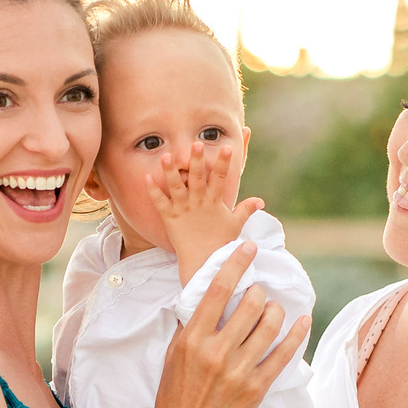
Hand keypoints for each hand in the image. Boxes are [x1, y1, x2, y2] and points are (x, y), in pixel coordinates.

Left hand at [148, 144, 258, 277]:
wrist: (203, 263)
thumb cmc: (219, 243)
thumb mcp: (234, 224)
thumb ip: (245, 210)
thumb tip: (260, 201)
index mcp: (214, 203)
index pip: (221, 179)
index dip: (224, 164)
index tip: (227, 148)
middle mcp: (198, 203)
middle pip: (197, 178)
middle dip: (197, 161)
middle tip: (196, 144)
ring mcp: (183, 210)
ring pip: (176, 187)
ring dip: (170, 172)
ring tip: (166, 156)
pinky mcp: (170, 219)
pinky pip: (160, 203)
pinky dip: (153, 191)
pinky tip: (147, 177)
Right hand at [149, 244, 309, 407]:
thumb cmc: (175, 396)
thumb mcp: (174, 356)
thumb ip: (191, 326)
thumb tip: (206, 297)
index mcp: (192, 339)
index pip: (217, 289)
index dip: (236, 262)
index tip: (248, 247)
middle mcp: (216, 351)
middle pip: (249, 303)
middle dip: (258, 291)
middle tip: (258, 292)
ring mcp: (238, 370)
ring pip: (269, 324)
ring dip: (275, 310)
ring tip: (272, 308)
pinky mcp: (257, 387)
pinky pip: (283, 354)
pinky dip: (296, 333)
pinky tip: (302, 320)